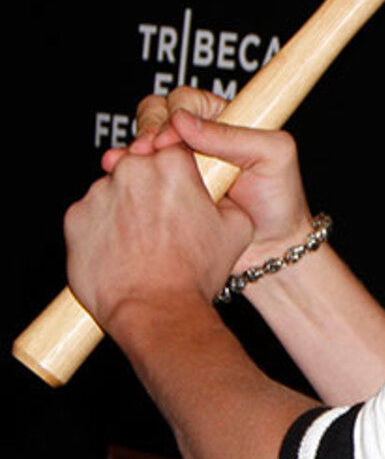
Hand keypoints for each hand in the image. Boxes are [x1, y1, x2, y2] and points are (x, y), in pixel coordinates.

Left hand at [66, 144, 252, 332]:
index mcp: (172, 166)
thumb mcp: (236, 229)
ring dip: (125, 208)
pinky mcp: (75, 218)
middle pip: (139, 166)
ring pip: (113, 190)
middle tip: (164, 221)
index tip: (180, 190)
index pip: (173, 148)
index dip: (179, 172)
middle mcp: (132, 171)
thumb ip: (228, 199)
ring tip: (143, 242)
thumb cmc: (194, 273)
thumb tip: (222, 194)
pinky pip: (90, 216)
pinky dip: (102, 229)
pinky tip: (122, 251)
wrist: (156, 310)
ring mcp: (99, 194)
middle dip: (149, 188)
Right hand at [104, 88, 314, 272]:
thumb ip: (235, 136)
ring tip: (134, 166)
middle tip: (148, 151)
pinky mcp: (166, 188)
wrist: (271, 248)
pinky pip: (138, 172)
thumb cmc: (280, 200)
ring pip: (143, 142)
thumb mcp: (273, 157)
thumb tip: (185, 121)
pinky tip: (122, 176)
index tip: (171, 137)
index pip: (188, 100)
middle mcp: (199, 139)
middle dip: (148, 129)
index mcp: (226, 122)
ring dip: (134, 151)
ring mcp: (179, 164)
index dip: (174, 114)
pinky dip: (126, 171)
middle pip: (157, 114)